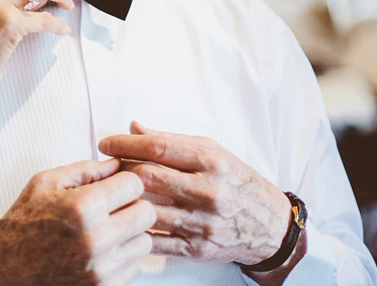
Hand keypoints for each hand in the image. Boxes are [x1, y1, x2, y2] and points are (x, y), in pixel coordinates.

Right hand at [0, 159, 155, 285]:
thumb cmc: (21, 226)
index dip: (126, 180)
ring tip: (108, 229)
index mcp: (81, 207)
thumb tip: (115, 163)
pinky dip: (123, 256)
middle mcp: (96, 239)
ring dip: (131, 233)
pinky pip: (134, 266)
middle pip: (147, 213)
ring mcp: (102, 268)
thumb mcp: (45, 183)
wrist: (4, 271)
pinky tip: (102, 249)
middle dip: (134, 205)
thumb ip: (85, 170)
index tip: (117, 184)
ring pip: (145, 242)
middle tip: (117, 206)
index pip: (134, 185)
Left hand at [98, 122, 295, 276]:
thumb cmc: (238, 182)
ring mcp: (202, 222)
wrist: (271, 226)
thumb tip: (134, 127)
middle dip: (119, 170)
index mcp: (210, 161)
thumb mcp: (212, 152)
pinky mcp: (197, 248)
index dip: (125, 143)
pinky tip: (124, 220)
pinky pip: (155, 241)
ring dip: (123, 201)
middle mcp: (207, 191)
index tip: (106, 143)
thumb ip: (170, 140)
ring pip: (148, 210)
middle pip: (148, 177)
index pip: (157, 146)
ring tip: (110, 193)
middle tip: (105, 167)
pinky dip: (135, 230)